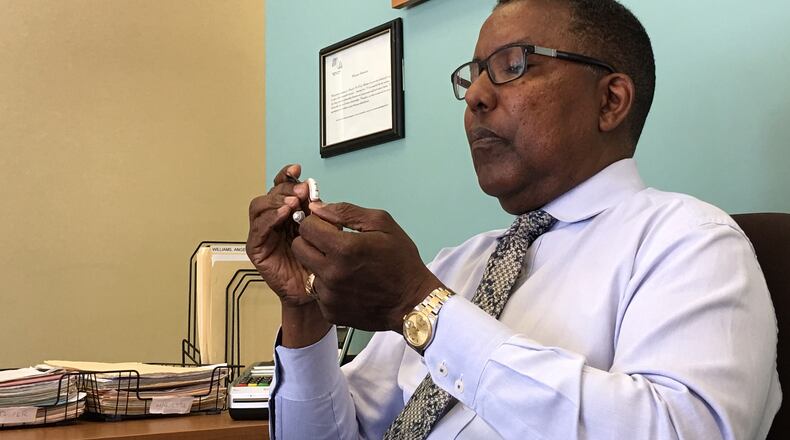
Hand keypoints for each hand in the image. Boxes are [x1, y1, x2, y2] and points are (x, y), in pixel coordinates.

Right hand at [246, 164, 313, 305]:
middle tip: (301, 191)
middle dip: (286, 189)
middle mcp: (274, 219)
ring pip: (259, 206)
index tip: (297, 169)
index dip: (287, 176)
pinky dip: (269, 218)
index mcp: (289, 211)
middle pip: (271, 193)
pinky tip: (282, 215)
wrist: (317, 290)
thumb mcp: (326, 231)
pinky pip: (258, 229)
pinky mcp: (257, 248)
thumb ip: (320, 213)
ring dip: (275, 201)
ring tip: (292, 203)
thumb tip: (316, 195)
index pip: (282, 187)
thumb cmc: (321, 262)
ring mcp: (263, 233)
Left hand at [291, 202, 443, 331]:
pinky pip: (318, 292)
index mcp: (344, 248)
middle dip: (312, 241)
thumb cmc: (401, 262)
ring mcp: (329, 295)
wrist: (412, 303)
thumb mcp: (382, 224)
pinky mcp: (330, 311)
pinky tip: (349, 284)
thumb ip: (346, 212)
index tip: (330, 227)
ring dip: (321, 265)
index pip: (306, 227)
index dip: (317, 223)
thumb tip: (318, 208)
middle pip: (299, 248)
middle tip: (333, 244)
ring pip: (309, 270)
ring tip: (346, 267)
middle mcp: (331, 273)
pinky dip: (329, 286)